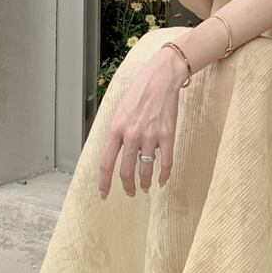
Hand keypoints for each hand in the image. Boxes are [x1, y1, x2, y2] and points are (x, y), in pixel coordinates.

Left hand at [97, 46, 188, 198]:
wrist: (161, 78)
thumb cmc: (139, 92)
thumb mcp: (119, 111)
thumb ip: (116, 132)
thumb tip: (114, 152)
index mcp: (116, 129)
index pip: (106, 163)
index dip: (104, 182)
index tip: (104, 194)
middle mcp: (132, 135)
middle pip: (126, 171)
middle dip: (127, 187)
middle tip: (129, 193)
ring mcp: (151, 137)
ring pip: (146, 170)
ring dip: (144, 183)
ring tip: (145, 188)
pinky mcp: (167, 135)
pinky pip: (166, 162)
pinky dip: (164, 175)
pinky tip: (162, 181)